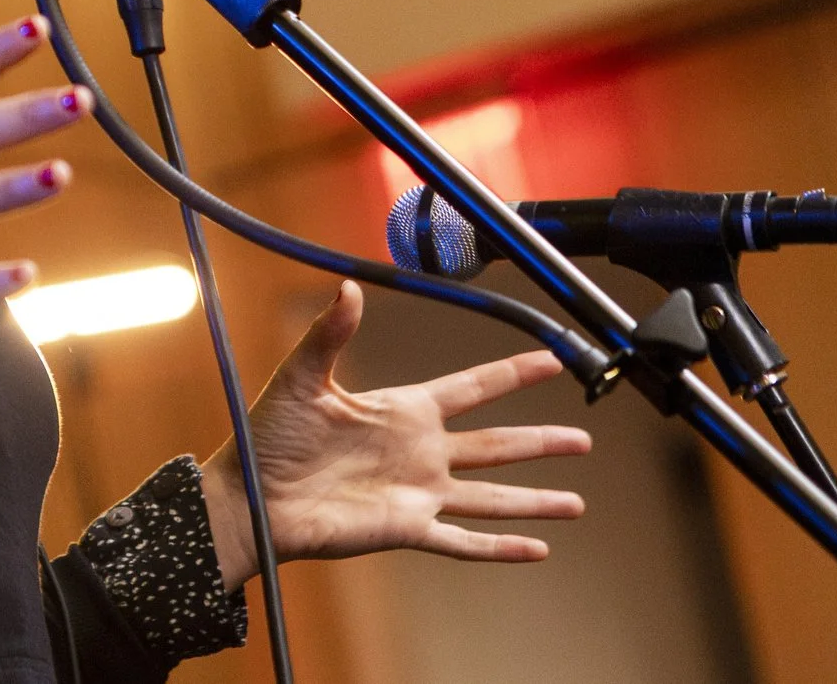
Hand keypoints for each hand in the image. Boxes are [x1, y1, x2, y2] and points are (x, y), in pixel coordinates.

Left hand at [200, 281, 588, 586]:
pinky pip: (463, 541)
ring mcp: (417, 493)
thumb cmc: (269, 437)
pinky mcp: (406, 528)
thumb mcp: (302, 377)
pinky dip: (500, 548)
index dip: (512, 374)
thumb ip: (331, 333)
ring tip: (577, 502)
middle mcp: (419, 452)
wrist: (252, 497)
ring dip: (534, 500)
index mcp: (402, 410)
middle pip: (497, 444)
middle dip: (541, 441)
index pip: (472, 388)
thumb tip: (348, 285)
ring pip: (492, 497)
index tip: (551, 359)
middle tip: (584, 439)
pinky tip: (537, 551)